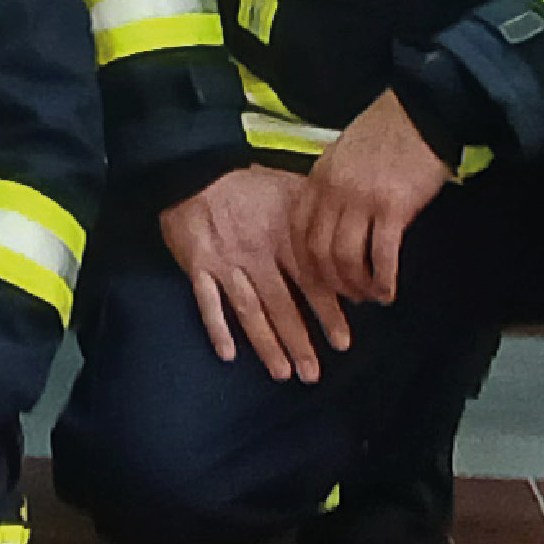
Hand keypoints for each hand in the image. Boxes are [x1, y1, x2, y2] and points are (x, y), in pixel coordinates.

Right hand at [165, 163, 350, 383]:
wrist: (194, 169)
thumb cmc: (245, 181)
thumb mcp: (289, 187)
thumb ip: (316, 213)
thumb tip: (348, 233)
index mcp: (283, 237)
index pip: (311, 282)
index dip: (327, 313)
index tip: (342, 341)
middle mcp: (257, 255)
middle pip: (281, 306)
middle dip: (299, 342)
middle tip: (312, 373)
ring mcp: (226, 263)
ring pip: (249, 311)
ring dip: (266, 344)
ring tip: (281, 373)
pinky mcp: (198, 267)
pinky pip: (207, 303)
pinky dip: (217, 328)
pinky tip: (228, 355)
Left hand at [289, 94, 455, 311]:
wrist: (421, 112)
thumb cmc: (385, 132)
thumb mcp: (342, 153)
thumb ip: (330, 184)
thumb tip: (327, 219)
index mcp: (318, 178)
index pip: (297, 231)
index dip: (305, 262)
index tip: (317, 281)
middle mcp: (334, 192)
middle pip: (319, 251)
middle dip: (331, 282)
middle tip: (347, 296)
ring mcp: (362, 200)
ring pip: (347, 259)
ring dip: (357, 285)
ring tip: (370, 296)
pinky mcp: (393, 207)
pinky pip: (382, 254)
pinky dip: (383, 279)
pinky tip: (388, 291)